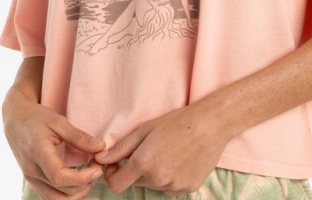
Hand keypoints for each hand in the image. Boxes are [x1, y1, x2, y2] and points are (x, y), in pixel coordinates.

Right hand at [3, 87, 105, 198]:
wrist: (14, 119)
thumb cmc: (36, 117)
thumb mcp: (58, 121)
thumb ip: (79, 136)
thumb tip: (101, 147)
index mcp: (38, 153)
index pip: (60, 177)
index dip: (82, 178)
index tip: (98, 168)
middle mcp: (32, 170)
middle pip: (60, 193)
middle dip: (84, 185)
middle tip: (98, 169)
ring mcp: (30, 178)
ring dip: (76, 194)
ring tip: (90, 176)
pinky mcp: (32, 180)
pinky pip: (51, 196)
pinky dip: (67, 194)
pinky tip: (79, 180)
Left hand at [94, 104, 228, 195]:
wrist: (211, 125)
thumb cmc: (177, 122)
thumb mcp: (145, 129)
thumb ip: (120, 148)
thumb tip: (100, 159)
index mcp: (144, 163)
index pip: (116, 185)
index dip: (112, 175)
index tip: (116, 164)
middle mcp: (158, 179)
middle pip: (137, 182)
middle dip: (137, 168)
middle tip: (150, 147)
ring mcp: (174, 187)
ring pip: (155, 184)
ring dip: (156, 172)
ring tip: (170, 150)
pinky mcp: (188, 189)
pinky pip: (171, 187)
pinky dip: (171, 176)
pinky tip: (181, 158)